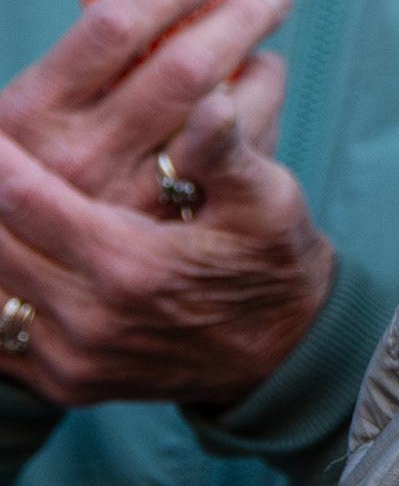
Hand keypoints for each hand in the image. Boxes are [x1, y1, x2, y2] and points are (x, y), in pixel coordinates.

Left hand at [0, 0, 333, 408]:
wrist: (283, 347)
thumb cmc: (272, 257)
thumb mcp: (267, 199)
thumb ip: (226, 152)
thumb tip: (211, 102)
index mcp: (131, 266)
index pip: (27, 201)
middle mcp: (90, 320)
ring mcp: (74, 358)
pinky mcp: (67, 382)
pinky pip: (3, 336)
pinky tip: (8, 253)